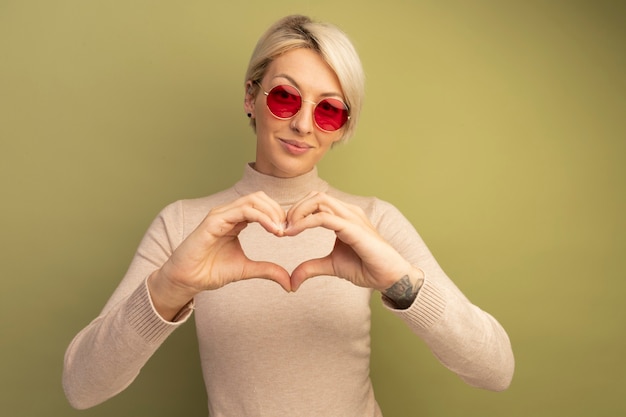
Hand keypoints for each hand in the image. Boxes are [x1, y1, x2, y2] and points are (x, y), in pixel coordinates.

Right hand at [149, 191, 290, 319]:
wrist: (187, 280)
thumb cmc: (210, 271)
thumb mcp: (246, 269)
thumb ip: (267, 270)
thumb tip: (290, 283)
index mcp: (235, 220)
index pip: (261, 205)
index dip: (278, 215)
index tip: (289, 231)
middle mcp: (228, 213)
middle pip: (259, 198)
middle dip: (277, 210)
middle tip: (287, 229)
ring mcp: (220, 215)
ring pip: (252, 200)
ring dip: (271, 212)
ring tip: (280, 230)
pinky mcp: (213, 221)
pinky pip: (241, 211)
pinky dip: (261, 217)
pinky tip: (272, 229)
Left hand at [283, 192, 422, 299]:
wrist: (389, 277)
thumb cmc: (366, 267)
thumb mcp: (331, 266)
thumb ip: (311, 267)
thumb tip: (292, 280)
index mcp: (343, 216)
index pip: (315, 201)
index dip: (296, 212)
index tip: (283, 230)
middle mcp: (347, 212)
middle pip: (314, 196)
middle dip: (294, 209)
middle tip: (281, 228)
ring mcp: (352, 217)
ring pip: (318, 200)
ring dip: (298, 212)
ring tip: (286, 229)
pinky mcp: (353, 228)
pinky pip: (324, 218)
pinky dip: (305, 223)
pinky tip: (293, 232)